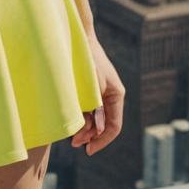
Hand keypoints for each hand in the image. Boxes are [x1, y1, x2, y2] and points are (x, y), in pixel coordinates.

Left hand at [70, 33, 123, 155]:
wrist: (77, 38)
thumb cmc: (86, 60)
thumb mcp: (91, 87)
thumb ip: (94, 108)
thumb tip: (94, 130)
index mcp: (116, 95)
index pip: (113, 127)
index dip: (102, 141)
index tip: (89, 150)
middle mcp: (111, 96)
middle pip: (103, 124)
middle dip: (90, 136)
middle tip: (74, 143)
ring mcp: (100, 92)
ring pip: (94, 118)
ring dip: (84, 128)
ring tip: (71, 136)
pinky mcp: (90, 89)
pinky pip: (88, 108)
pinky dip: (81, 117)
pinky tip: (72, 122)